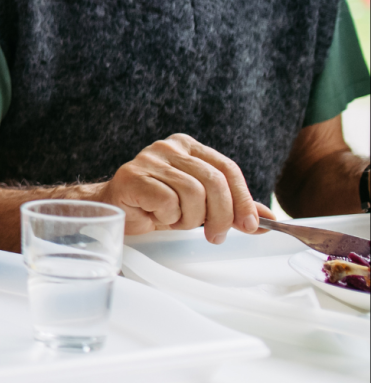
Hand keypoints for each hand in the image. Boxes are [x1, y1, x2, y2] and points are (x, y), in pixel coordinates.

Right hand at [97, 134, 264, 241]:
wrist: (115, 210)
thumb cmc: (156, 206)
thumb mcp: (200, 205)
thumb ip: (231, 207)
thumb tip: (268, 219)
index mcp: (188, 146)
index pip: (227, 168)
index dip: (243, 199)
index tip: (250, 225)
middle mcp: (169, 146)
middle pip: (213, 181)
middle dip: (221, 215)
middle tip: (216, 236)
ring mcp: (148, 159)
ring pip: (192, 193)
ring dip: (189, 218)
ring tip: (176, 221)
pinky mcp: (132, 176)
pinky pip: (168, 201)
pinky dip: (168, 217)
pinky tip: (157, 216)